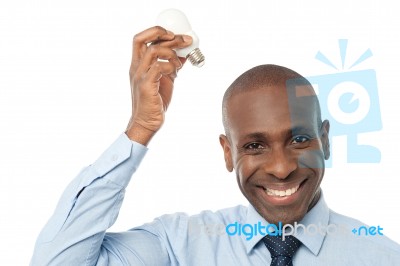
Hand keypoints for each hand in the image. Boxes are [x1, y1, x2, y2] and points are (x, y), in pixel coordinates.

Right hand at [125, 26, 191, 144]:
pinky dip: (170, 66)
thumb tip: (184, 54)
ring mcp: (140, 76)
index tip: (174, 34)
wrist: (146, 122)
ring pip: (153, 51)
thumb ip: (171, 66)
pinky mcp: (147, 86)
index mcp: (138, 64)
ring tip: (180, 64)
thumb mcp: (165, 79)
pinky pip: (159, 67)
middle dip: (166, 35)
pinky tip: (175, 73)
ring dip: (171, 53)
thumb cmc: (154, 102)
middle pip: (143, 39)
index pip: (140, 39)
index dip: (156, 31)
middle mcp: (136, 68)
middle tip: (184, 40)